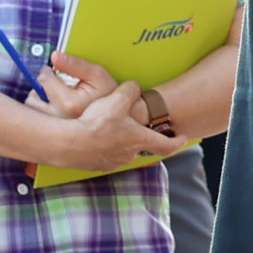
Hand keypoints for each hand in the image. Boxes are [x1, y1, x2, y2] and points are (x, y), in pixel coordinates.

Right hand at [40, 51, 173, 172]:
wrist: (68, 144)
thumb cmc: (97, 123)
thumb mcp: (118, 99)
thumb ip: (131, 90)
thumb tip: (134, 88)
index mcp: (140, 140)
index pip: (166, 144)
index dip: (176, 141)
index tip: (184, 138)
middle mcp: (129, 154)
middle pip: (140, 145)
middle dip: (139, 136)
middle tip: (134, 126)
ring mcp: (112, 162)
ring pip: (121, 150)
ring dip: (119, 141)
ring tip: (108, 129)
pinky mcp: (94, 165)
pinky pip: (103, 155)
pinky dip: (102, 147)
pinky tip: (92, 137)